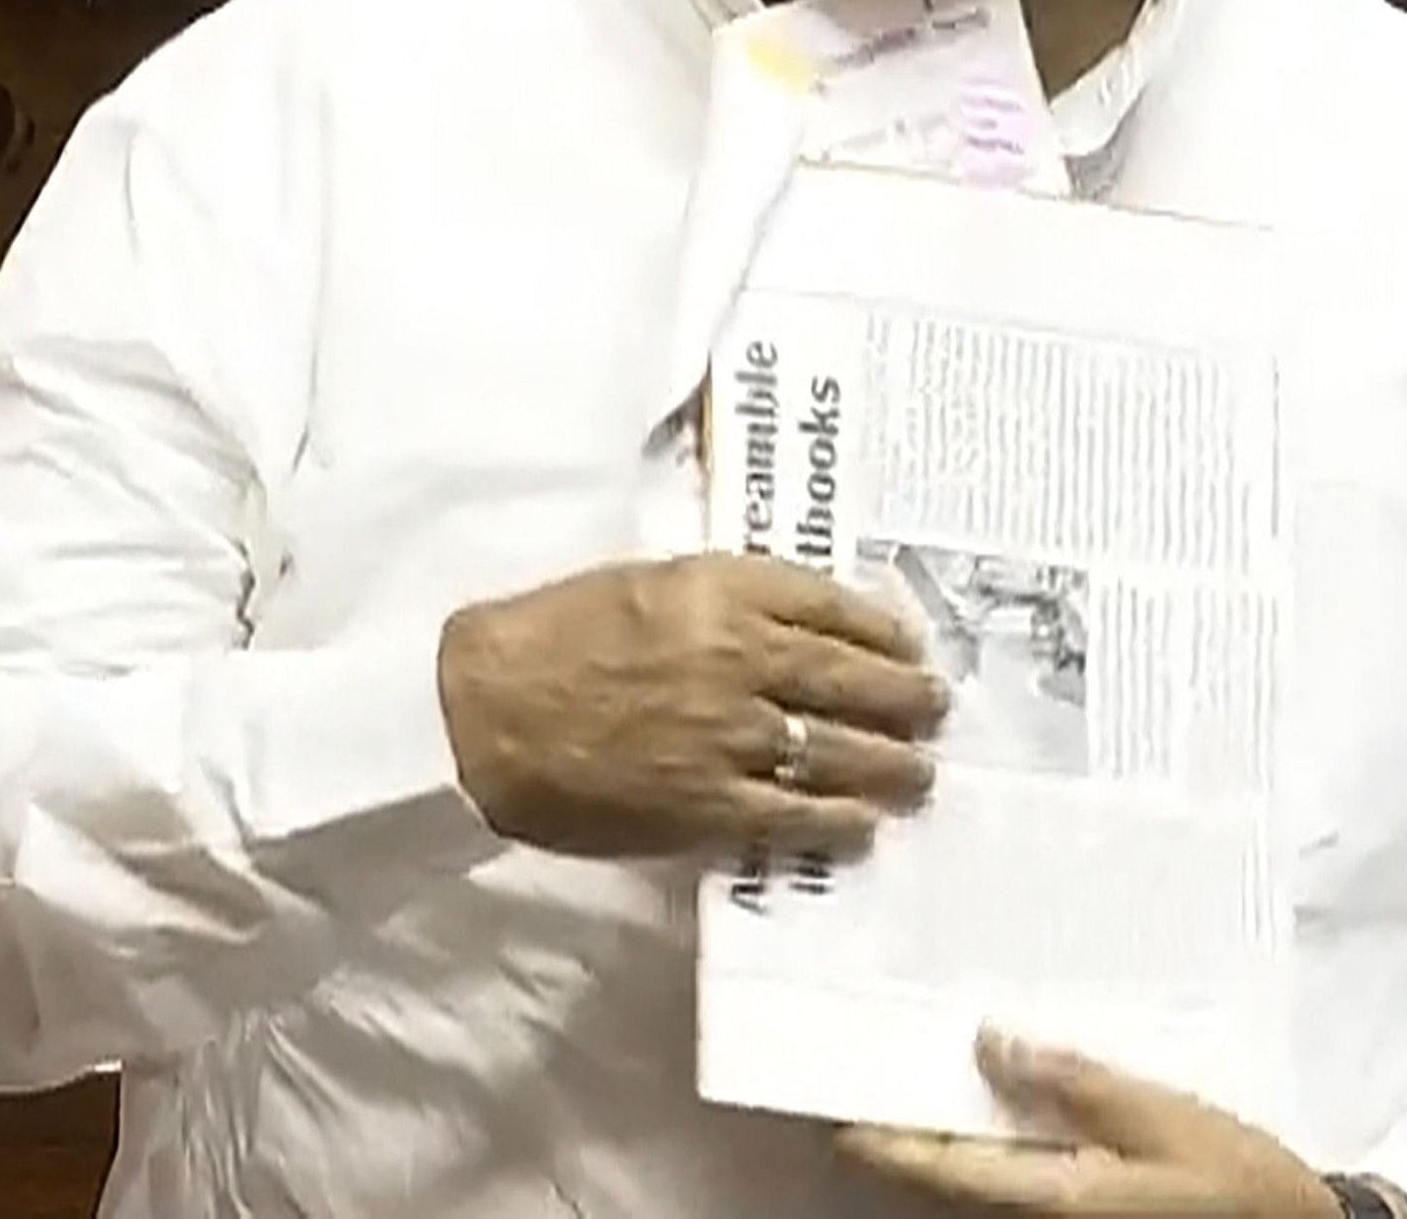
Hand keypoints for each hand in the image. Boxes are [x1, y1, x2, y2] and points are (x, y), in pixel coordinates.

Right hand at [435, 551, 946, 858]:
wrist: (473, 714)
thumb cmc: (541, 637)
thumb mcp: (633, 582)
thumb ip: (714, 595)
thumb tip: (786, 620)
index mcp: (716, 590)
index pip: (832, 604)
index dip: (883, 628)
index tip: (907, 644)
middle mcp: (740, 658)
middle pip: (858, 679)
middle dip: (909, 698)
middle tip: (933, 708)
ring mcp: (731, 737)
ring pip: (845, 752)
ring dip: (894, 765)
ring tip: (917, 773)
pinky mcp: (710, 804)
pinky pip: (800, 815)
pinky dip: (842, 820)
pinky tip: (863, 823)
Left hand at [834, 1030, 1340, 1216]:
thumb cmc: (1242, 1184)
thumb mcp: (1163, 1118)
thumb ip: (1072, 1082)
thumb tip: (987, 1042)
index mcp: (1051, 1198)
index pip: (937, 1166)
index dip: (878, 1132)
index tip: (829, 1093)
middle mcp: (1040, 1214)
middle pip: (951, 1165)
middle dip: (910, 1114)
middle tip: (866, 1051)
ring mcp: (1062, 1212)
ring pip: (984, 1164)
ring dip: (953, 1118)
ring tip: (919, 1051)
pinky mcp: (1087, 1201)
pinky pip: (1021, 1165)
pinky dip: (999, 1127)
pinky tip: (995, 1083)